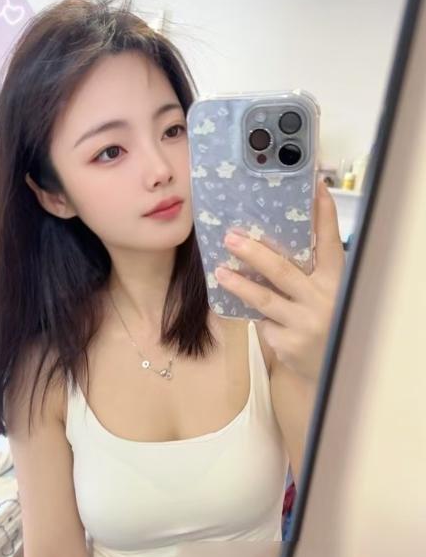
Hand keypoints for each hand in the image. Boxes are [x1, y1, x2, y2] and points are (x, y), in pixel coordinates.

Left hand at [215, 180, 344, 381]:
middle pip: (284, 270)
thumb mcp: (326, 295)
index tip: (315, 188)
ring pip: (264, 299)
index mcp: (336, 282)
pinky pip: (262, 322)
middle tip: (231, 237)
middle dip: (255, 252)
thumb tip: (271, 243)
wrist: (331, 369)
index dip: (324, 216)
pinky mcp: (288, 344)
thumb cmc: (326, 323)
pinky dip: (254, 313)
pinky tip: (243, 308)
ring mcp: (304, 324)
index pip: (330, 243)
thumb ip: (309, 274)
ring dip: (239, 283)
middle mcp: (323, 300)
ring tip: (219, 271)